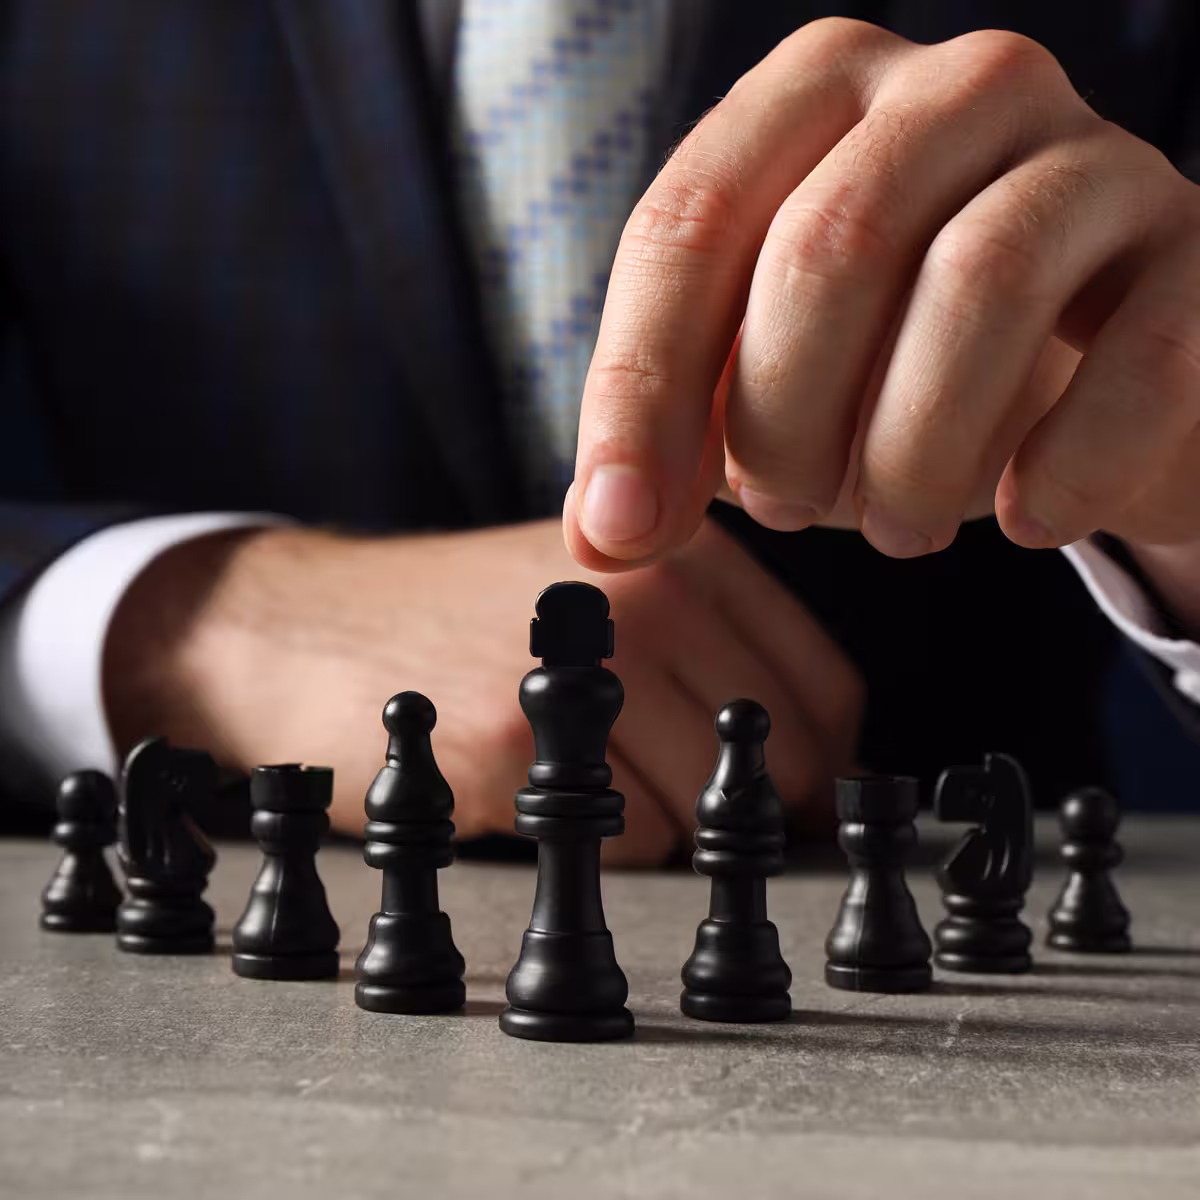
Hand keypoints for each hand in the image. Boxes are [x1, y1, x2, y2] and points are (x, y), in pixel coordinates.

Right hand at [103, 519, 861, 864]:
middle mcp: (646, 598)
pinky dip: (594, 847)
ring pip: (706, 813)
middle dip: (755, 816)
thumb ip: (707, 635)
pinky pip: (619, 841)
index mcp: (681, 550)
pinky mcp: (511, 746)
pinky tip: (533, 798)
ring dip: (666, 832)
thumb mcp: (598, 575)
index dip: (817, 765)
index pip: (826, 691)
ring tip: (587, 789)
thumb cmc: (459, 615)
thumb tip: (807, 757)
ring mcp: (580, 670)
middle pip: (781, 762)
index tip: (787, 800)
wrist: (296, 623)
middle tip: (693, 820)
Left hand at [567, 18, 1199, 577]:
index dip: (640, 394)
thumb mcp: (768, 387)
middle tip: (792, 509)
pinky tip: (1027, 521)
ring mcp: (1086, 155)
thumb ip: (677, 441)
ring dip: (913, 451)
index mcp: (812, 101)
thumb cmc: (903, 372)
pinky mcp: (1194, 249)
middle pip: (827, 247)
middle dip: (785, 423)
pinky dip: (1068, 466)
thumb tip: (601, 533)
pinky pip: (1139, 357)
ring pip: (981, 283)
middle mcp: (949, 91)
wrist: (1092, 372)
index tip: (622, 527)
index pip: (686, 227)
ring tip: (890, 529)